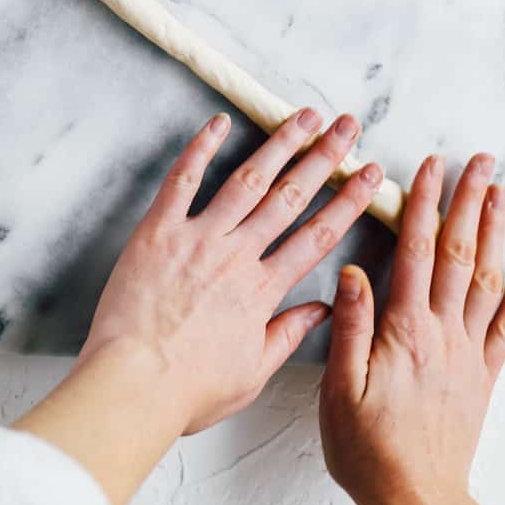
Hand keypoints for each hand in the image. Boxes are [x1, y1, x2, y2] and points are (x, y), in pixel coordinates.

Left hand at [78, 108, 381, 433]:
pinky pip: (182, 180)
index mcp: (262, 290)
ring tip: (305, 116)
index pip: (317, 236)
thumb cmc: (188, 389)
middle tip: (347, 126)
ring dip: (279, 144)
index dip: (348, 202)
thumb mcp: (252, 373)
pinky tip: (219, 122)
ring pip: (247, 180)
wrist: (134, 384)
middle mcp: (236, 256)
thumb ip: (288, 335)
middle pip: (290, 197)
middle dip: (324, 158)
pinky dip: (201, 148)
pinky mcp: (158, 231)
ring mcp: (198, 238)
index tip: (370, 175)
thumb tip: (322, 310)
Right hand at [319, 153, 504, 504]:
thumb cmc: (367, 450)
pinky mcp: (481, 377)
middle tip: (480, 162)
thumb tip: (352, 272)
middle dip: (469, 202)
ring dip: (495, 233)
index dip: (424, 204)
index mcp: (404, 331)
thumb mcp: (339, 388)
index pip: (417, 252)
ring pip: (487, 281)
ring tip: (500, 194)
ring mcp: (468, 355)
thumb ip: (350, 326)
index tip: (430, 167)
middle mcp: (443, 334)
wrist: (416, 502)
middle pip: (460, 254)